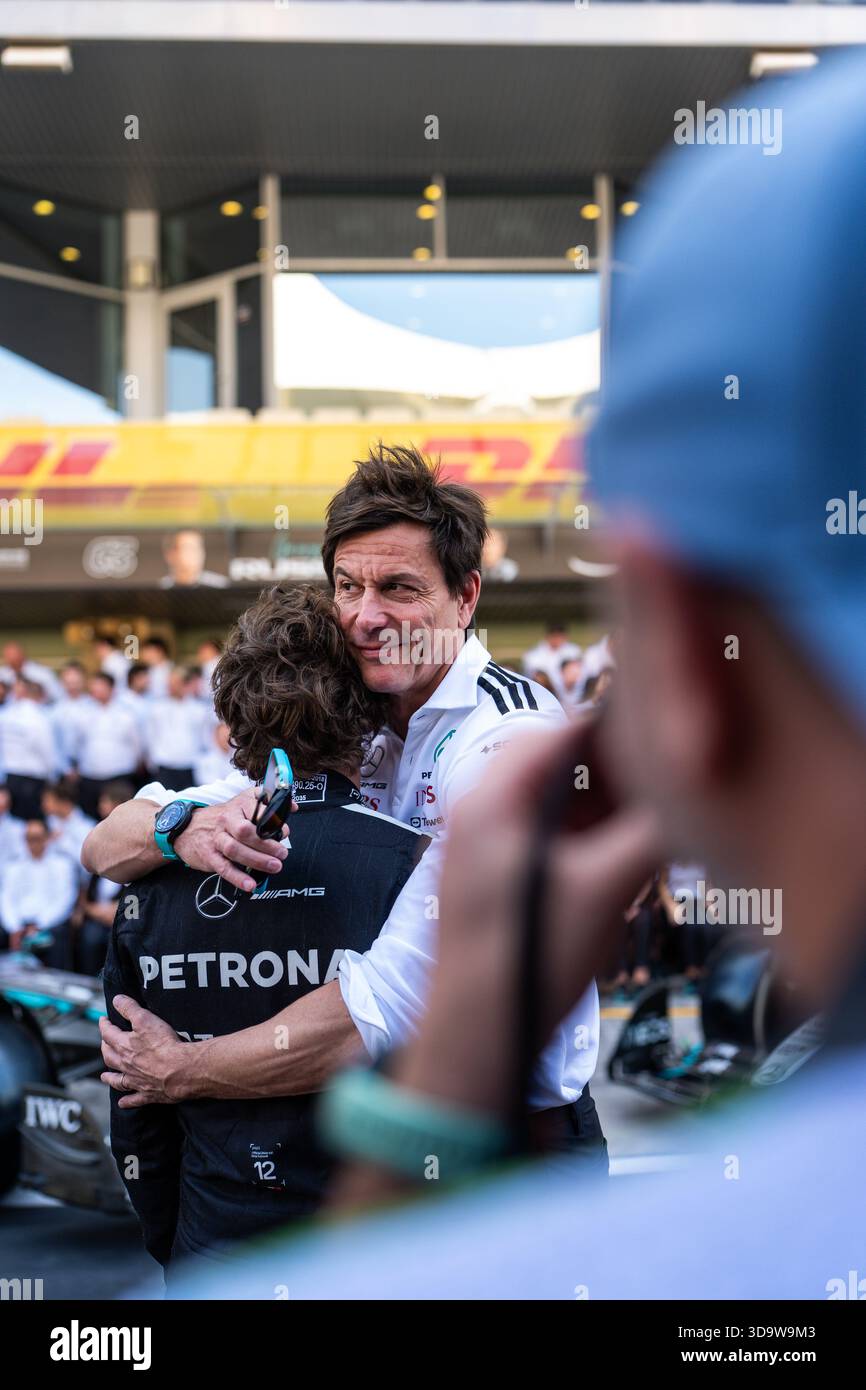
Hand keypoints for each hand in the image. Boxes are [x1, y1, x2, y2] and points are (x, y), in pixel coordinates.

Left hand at [100, 995, 190, 1106]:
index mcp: (124, 1046)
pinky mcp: (148, 1093)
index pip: (108, 1034)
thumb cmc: (164, 1045)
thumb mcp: (146, 1019)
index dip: (104, 1025)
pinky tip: (122, 1103)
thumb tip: (116, 1000)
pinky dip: (127, 1101)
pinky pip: (134, 1099)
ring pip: (117, 1080)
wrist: (181, 1070)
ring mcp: (136, 1081)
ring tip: (104, 1077)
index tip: (103, 1020)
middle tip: (104, 1043)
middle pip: (109, 1057)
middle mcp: (126, 1065)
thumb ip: (130, 1008)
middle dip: (105, 1048)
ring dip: (109, 1077)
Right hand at [173, 787, 293, 891]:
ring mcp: (217, 839)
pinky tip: (250, 884)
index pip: (255, 811)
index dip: (271, 821)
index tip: (284, 831)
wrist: (187, 827)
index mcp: (238, 806)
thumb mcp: (242, 803)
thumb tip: (291, 807)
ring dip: (256, 860)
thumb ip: (267, 803)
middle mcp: (227, 821)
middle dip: (266, 844)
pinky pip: (224, 867)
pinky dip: (237, 877)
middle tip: (282, 853)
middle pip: (246, 832)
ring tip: (274, 867)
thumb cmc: (222, 818)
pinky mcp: (209, 855)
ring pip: (235, 850)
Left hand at [397, 723, 661, 1116]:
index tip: (669, 749)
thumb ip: (652, 833)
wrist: (475, 1041)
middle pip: (558, 761)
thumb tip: (695, 797)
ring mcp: (478, 842)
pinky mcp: (488, 874)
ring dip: (602, 806)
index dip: (622, 733)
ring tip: (649, 829)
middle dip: (615, 773)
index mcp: (492, 797)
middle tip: (665, 792)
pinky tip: (619, 863)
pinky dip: (584, 835)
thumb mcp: (606, 889)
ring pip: (553, 797)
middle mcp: (476, 808)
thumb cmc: (526, 963)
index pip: (565, 729)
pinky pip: (543, 831)